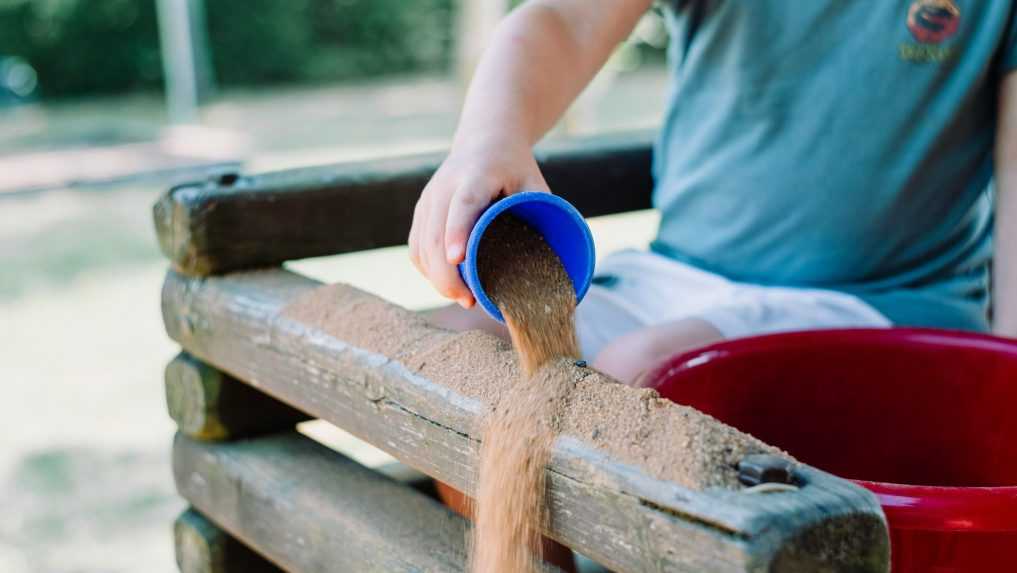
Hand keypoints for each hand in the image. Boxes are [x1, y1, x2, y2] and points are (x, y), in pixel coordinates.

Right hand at [409, 137, 549, 307]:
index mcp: (475, 176)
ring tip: (462, 297)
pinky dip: (428, 270)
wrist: (484, 140)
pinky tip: (445, 284)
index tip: (458, 259)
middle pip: (435, 235)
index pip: (462, 205)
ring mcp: (428, 200)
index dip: (457, 232)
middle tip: (468, 300)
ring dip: (436, 278)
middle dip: (446, 274)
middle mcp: (444, 187)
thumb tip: (555, 262)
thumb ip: (543, 214)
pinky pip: (417, 247)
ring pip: (422, 246)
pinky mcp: (421, 211)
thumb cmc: (514, 167)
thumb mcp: (534, 182)